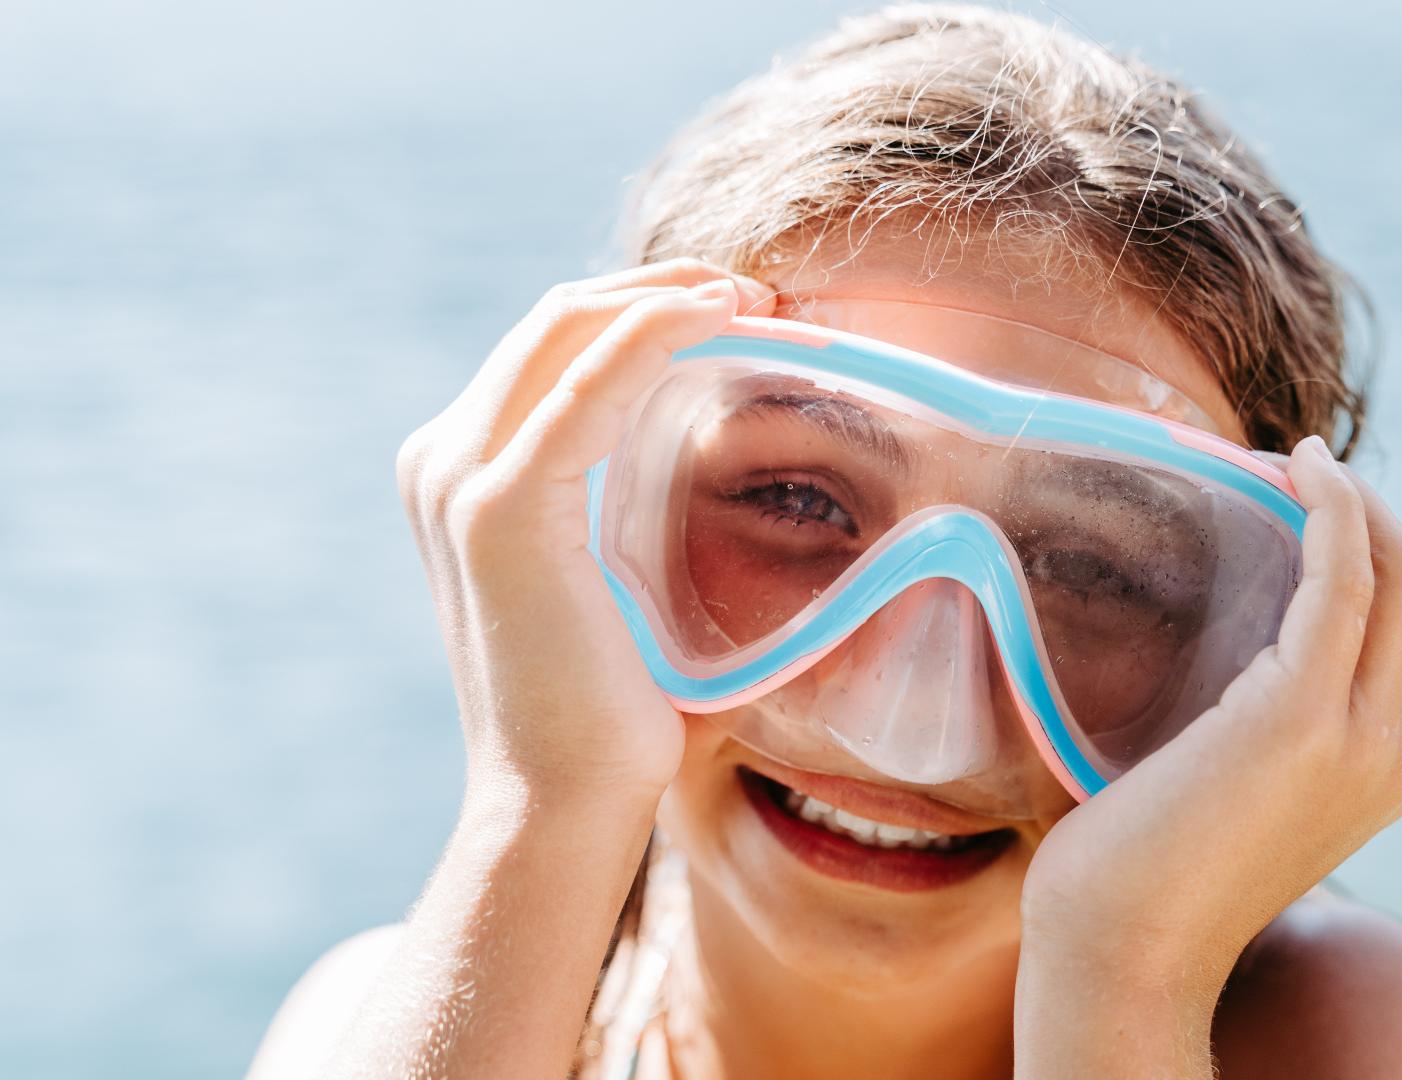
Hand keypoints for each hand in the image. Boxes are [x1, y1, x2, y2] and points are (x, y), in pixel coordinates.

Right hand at [397, 260, 775, 812]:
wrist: (559, 801)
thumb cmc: (603, 711)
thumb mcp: (607, 583)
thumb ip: (622, 512)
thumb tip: (712, 475)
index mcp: (461, 474)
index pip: (549, 347)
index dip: (641, 308)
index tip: (733, 308)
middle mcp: (443, 462)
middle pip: (554, 319)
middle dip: (658, 287)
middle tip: (753, 292)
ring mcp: (462, 479)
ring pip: (567, 328)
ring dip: (666, 297)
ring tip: (751, 298)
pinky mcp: (504, 507)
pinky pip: (589, 381)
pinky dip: (653, 332)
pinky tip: (717, 316)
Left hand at [1017, 434, 1401, 1046]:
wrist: (1124, 952)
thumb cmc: (1146, 874)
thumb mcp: (1233, 793)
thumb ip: (1261, 734)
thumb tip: (1228, 668)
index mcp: (1388, 768)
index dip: (1378, 552)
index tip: (1305, 503)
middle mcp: (1399, 750)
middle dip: (1372, 511)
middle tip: (1290, 469)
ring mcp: (1362, 734)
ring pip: (1401, 570)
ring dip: (1351, 498)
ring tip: (1285, 462)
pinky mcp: (1302, 712)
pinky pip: (1344, 576)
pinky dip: (1330, 508)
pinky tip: (1293, 472)